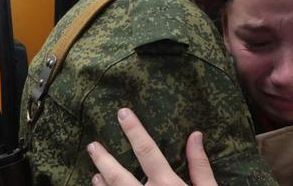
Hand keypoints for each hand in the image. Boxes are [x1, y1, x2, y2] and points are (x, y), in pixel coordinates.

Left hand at [87, 108, 217, 185]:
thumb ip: (200, 165)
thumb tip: (195, 135)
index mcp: (167, 185)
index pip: (147, 151)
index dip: (134, 131)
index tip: (122, 113)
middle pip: (118, 176)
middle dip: (104, 159)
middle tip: (92, 145)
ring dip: (102, 183)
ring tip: (94, 173)